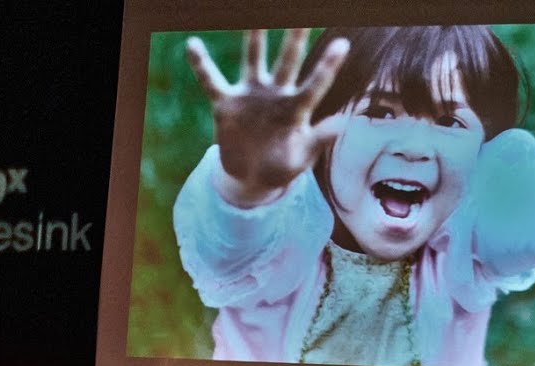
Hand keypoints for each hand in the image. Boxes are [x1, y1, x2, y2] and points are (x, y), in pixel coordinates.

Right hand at [185, 29, 350, 206]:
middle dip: (295, 38)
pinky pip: (211, 80)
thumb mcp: (301, 158)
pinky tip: (192, 45)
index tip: (342, 44)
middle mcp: (275, 95)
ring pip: (253, 60)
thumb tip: (342, 124)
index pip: (315, 85)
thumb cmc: (282, 167)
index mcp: (296, 109)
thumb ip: (318, 140)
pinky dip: (201, 64)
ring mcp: (250, 96)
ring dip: (255, 38)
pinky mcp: (226, 104)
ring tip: (257, 16)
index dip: (327, 66)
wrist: (251, 179)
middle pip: (288, 61)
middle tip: (303, 15)